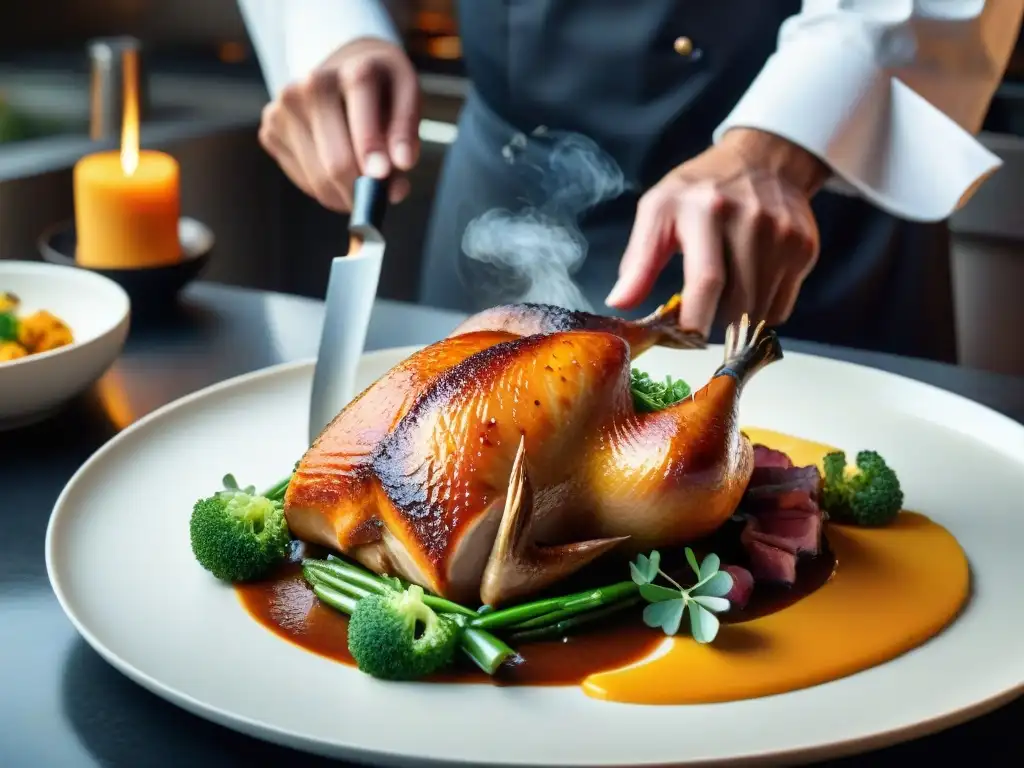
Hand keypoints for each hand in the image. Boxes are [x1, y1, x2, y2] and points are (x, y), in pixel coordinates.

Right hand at [258, 37, 419, 210]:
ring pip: (318, 179)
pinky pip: (302, 180)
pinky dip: (325, 189)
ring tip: (363, 186)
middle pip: (336, 161)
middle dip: (361, 191)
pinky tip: (337, 172)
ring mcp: (285, 107)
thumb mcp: (408, 97)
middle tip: (378, 200)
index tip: (382, 180)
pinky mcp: (270, 128)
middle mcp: (313, 85)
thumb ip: (406, 132)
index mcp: (355, 72)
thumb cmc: (382, 90)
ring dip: (345, 196)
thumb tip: (400, 170)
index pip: (363, 123)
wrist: (343, 70)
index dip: (372, 155)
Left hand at [605, 129, 829, 335]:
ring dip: (739, 320)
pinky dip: (762, 309)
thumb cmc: (701, 189)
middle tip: (699, 319)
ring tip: (723, 299)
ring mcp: (784, 235)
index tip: (684, 340)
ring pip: (762, 311)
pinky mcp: (804, 248)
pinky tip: (749, 286)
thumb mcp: (659, 210)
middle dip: (716, 325)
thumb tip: (619, 302)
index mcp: (706, 210)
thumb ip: (639, 259)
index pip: (707, 280)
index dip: (695, 321)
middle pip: (738, 304)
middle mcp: (751, 220)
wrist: (764, 159)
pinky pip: (782, 305)